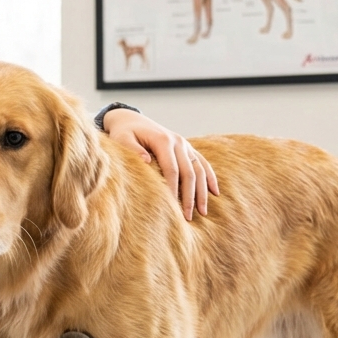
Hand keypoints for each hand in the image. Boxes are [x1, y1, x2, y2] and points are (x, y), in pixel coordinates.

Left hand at [102, 108, 218, 220]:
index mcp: (163, 140)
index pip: (172, 169)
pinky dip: (210, 178)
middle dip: (189, 197)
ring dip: (202, 192)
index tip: (172, 208)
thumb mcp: (122, 138)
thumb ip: (132, 149)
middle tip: (187, 218)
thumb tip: (146, 161)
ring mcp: (185, 145)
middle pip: (189, 173)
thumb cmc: (123, 133)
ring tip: (203, 213)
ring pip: (199, 170)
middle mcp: (178, 142)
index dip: (173, 190)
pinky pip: (203, 163)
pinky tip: (215, 193)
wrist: (131, 120)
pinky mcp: (188, 148)